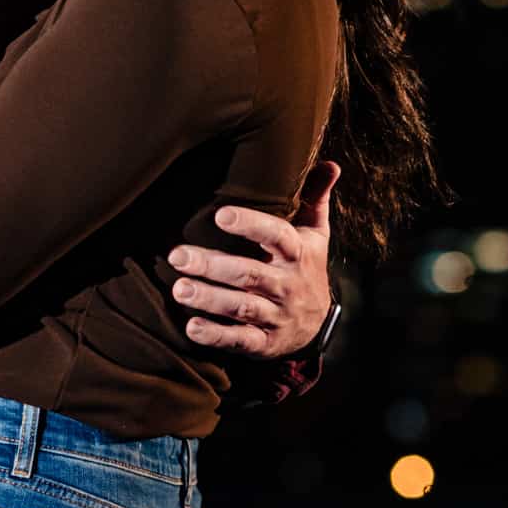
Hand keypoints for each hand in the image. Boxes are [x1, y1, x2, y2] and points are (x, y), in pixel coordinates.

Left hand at [169, 161, 337, 356]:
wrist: (318, 324)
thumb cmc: (306, 266)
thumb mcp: (316, 233)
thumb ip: (315, 197)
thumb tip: (330, 163)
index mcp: (298, 253)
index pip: (276, 235)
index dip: (251, 225)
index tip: (220, 215)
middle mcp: (288, 285)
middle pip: (249, 273)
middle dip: (213, 265)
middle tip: (177, 255)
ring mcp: (276, 315)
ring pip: (242, 307)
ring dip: (209, 299)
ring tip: (179, 288)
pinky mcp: (265, 343)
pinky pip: (241, 340)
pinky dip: (216, 335)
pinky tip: (191, 327)